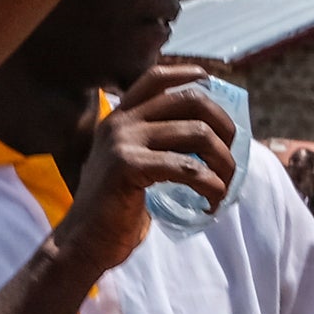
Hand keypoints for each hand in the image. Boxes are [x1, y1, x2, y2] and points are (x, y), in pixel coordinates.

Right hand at [49, 65, 235, 280]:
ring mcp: (122, 143)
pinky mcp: (128, 167)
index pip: (155, 78)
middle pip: (189, 101)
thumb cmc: (114, 207)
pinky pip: (190, 168)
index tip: (209, 80)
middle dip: (224, 128)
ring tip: (223, 188)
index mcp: (118, 118)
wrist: (84, 239)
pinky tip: (210, 204)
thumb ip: (154, 144)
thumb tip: (206, 137)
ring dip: (225, 164)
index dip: (186, 74)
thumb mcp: (130, 163)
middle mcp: (119, 123)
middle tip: (229, 160)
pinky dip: (212, 187)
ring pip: (198, 134)